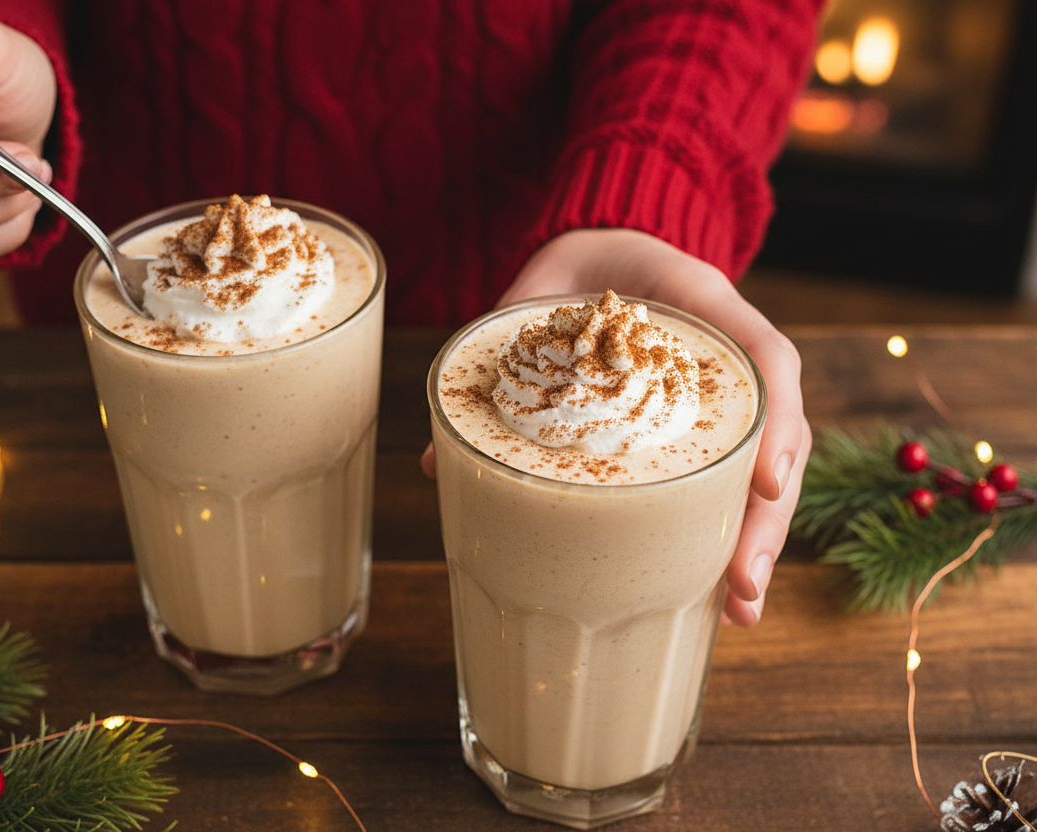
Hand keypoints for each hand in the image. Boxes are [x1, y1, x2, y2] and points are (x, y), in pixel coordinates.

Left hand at [422, 227, 810, 625]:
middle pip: (775, 437)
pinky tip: (720, 597)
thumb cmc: (573, 277)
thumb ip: (495, 365)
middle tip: (743, 586)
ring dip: (755, 541)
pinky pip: (727, 479)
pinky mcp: (701, 431)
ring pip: (764, 469)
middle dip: (765, 516)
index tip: (763, 485)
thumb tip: (434, 462)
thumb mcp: (534, 299)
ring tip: (738, 611)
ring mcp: (722, 399)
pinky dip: (725, 534)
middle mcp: (728, 359)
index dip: (774, 423)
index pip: (766, 358)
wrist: (597, 260)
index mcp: (704, 306)